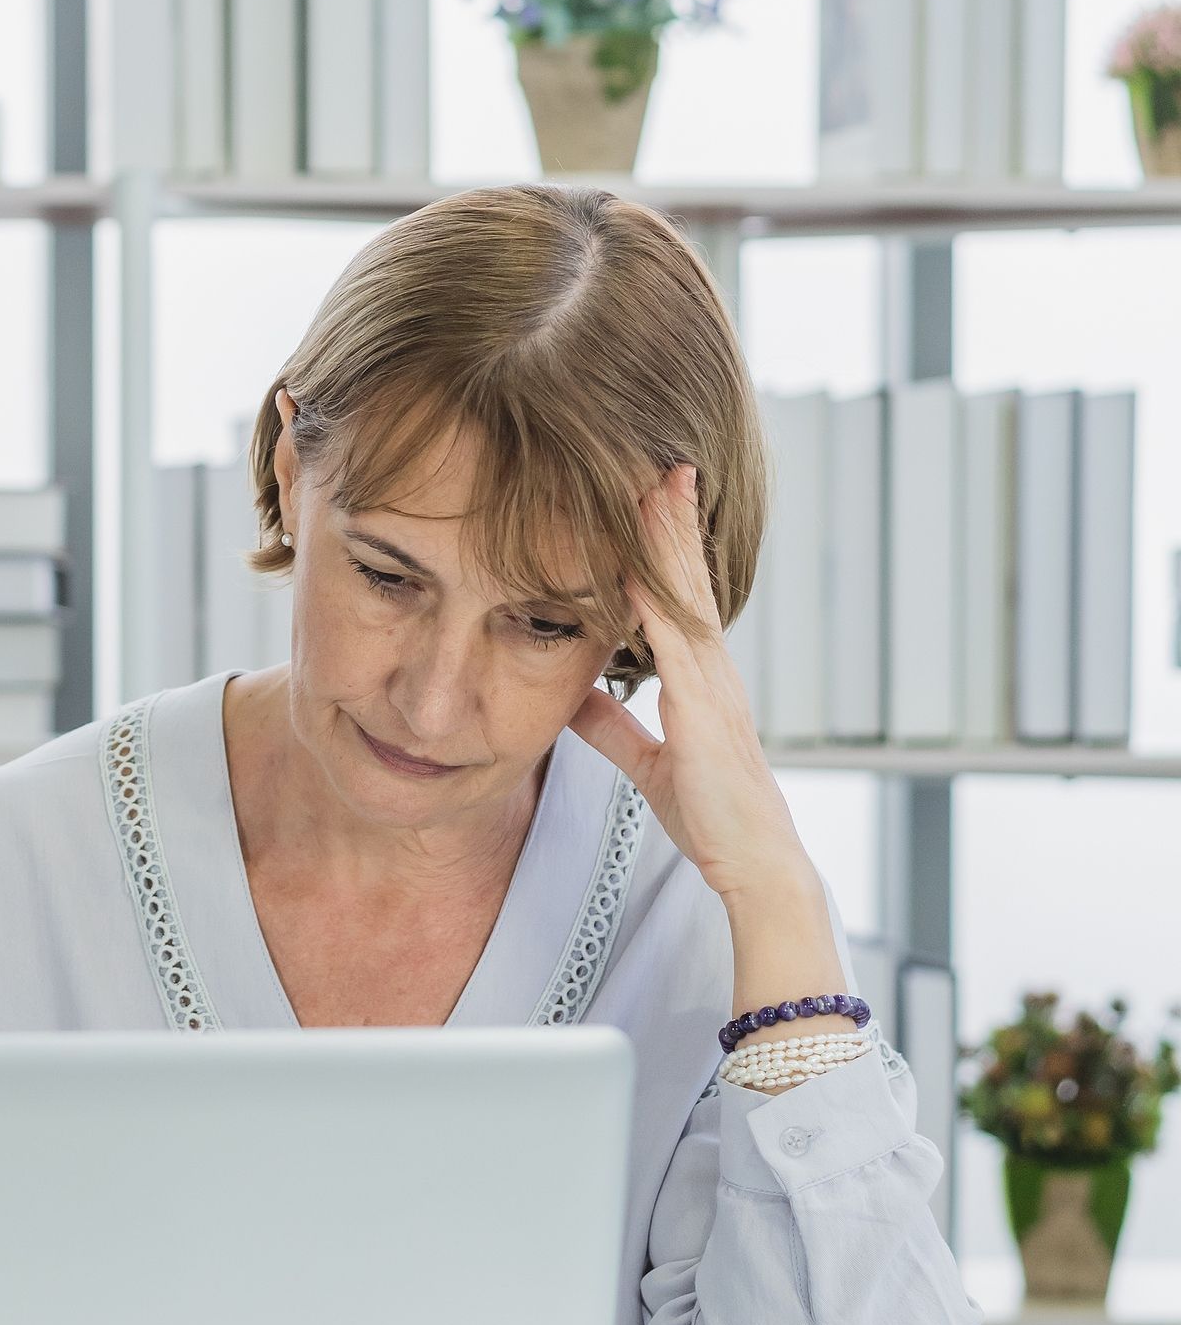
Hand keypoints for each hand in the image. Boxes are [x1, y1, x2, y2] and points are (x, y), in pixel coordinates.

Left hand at [567, 464, 811, 907]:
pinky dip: (656, 612)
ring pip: (687, 601)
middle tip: (661, 462)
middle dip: (674, 522)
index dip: (666, 546)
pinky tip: (636, 576)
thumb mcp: (647, 761)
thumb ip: (611, 726)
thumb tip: (570, 693)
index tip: (649, 495)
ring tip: (657, 489)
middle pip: (689, 581)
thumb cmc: (711, 815)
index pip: (678, 596)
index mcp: (700, 678)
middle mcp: (712, 672)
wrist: (753, 863)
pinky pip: (678, 654)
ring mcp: (715, 690)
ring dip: (671, 546)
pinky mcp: (705, 718)